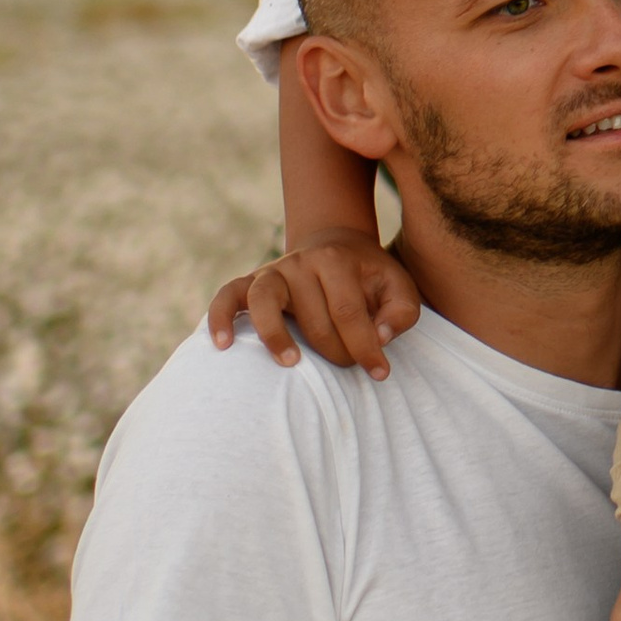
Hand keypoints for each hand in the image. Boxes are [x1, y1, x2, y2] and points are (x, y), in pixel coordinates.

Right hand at [207, 236, 423, 374]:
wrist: (336, 247)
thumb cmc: (369, 278)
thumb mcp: (398, 287)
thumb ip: (400, 312)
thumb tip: (379, 337)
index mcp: (337, 260)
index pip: (349, 312)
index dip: (366, 347)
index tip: (380, 373)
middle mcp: (301, 262)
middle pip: (312, 317)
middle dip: (334, 351)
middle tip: (347, 366)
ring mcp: (272, 271)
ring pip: (263, 299)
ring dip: (274, 334)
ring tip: (290, 363)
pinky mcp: (249, 283)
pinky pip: (226, 297)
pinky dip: (220, 318)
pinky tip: (223, 346)